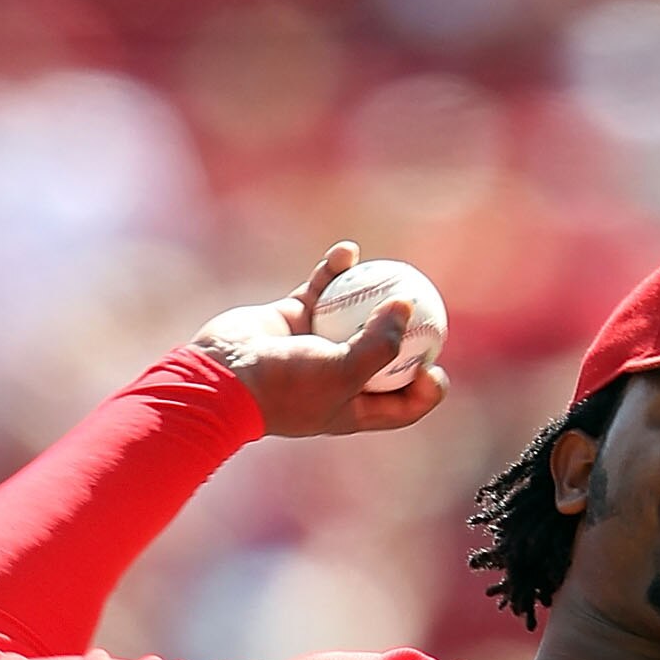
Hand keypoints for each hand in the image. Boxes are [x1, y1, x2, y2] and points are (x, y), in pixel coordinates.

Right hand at [192, 242, 449, 440]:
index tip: (437, 367)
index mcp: (353, 408)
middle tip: (426, 308)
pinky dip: (333, 270)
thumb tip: (407, 305)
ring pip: (353, 316)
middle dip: (407, 336)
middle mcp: (337, 378)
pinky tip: (349, 251)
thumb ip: (379, 344)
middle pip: (384, 358)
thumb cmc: (286, 386)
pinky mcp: (292, 317)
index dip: (424, 391)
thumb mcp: (342, 374)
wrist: (223, 376)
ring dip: (372, 294)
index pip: (399, 405)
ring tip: (392, 272)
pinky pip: (321, 289)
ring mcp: (315, 346)